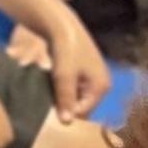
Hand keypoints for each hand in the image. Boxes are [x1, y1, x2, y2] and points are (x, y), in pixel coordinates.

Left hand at [40, 8, 109, 122]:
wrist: (61, 25)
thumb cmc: (66, 50)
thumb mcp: (64, 76)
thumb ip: (65, 99)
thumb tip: (66, 122)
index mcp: (101, 87)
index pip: (84, 112)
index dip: (67, 115)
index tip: (48, 116)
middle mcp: (101, 84)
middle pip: (82, 106)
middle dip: (66, 107)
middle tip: (46, 107)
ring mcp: (92, 78)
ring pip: (76, 98)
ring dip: (63, 99)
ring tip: (47, 97)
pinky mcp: (83, 73)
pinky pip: (74, 89)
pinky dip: (63, 90)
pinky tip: (50, 88)